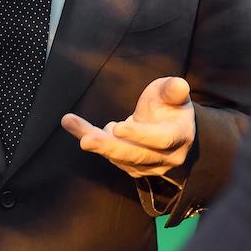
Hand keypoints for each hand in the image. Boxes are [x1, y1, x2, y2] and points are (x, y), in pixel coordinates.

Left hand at [61, 76, 194, 178]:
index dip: (140, 135)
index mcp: (179, 136)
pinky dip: (89, 137)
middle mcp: (166, 156)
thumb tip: (179, 84)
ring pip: (118, 156)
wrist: (168, 125)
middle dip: (110, 147)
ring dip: (95, 142)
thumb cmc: (169, 105)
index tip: (117, 127)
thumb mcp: (171, 92)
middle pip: (136, 155)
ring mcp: (148, 165)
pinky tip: (73, 124)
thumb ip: (173, 89)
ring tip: (71, 122)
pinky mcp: (130, 166)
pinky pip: (107, 153)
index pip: (161, 139)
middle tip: (86, 141)